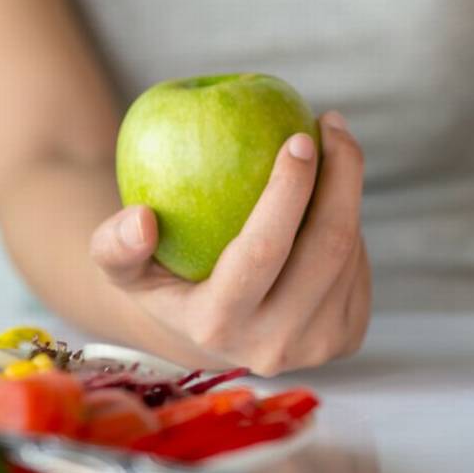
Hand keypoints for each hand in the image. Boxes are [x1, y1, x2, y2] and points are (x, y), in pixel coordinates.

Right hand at [89, 112, 370, 375]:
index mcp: (216, 326)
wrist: (212, 332)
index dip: (289, 190)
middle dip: (342, 175)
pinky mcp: (347, 338)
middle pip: (327, 247)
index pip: (263, 250)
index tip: (300, 138)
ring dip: (347, 192)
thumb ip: (114, 245)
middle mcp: (273, 346)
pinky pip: (359, 266)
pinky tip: (334, 193)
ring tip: (332, 148)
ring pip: (350, 252)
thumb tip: (140, 219)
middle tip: (332, 125)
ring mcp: (316, 347)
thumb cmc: (165, 278)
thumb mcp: (124, 268)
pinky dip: (350, 221)